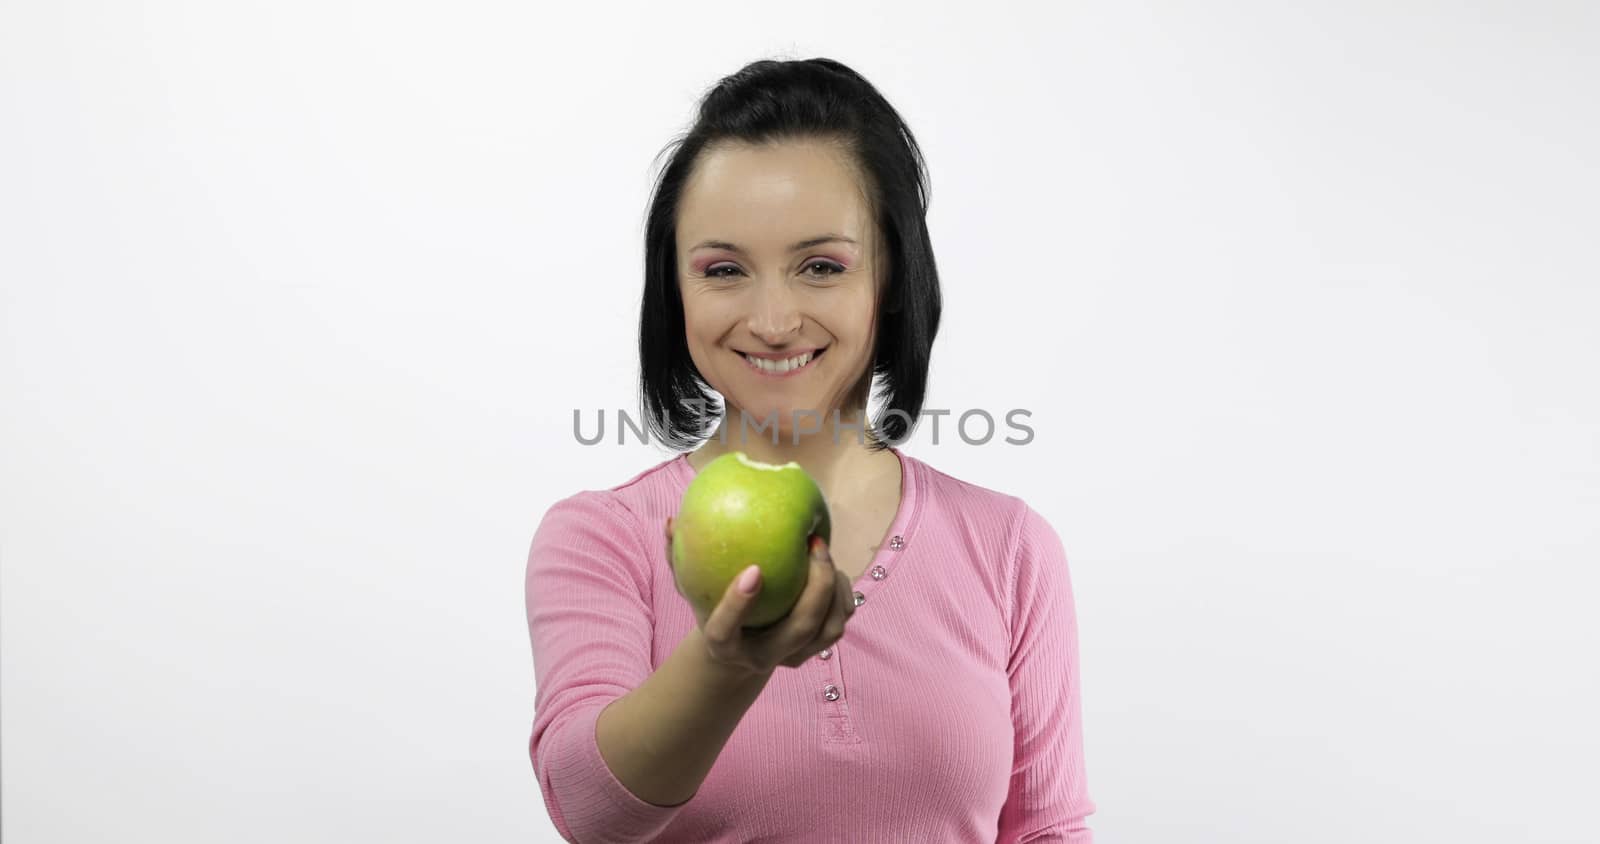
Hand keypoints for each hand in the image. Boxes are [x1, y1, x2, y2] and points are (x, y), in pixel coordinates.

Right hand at [665, 515, 856, 674]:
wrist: (739, 654)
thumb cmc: (711, 608)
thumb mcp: (690, 589)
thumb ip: (677, 558)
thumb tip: (671, 522)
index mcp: (723, 645)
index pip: (724, 630)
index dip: (738, 604)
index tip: (754, 569)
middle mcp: (761, 657)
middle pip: (799, 629)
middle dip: (816, 587)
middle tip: (813, 545)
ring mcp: (792, 657)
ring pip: (827, 629)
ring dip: (834, 589)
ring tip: (823, 553)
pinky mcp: (814, 649)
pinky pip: (839, 621)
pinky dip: (842, 594)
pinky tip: (832, 566)